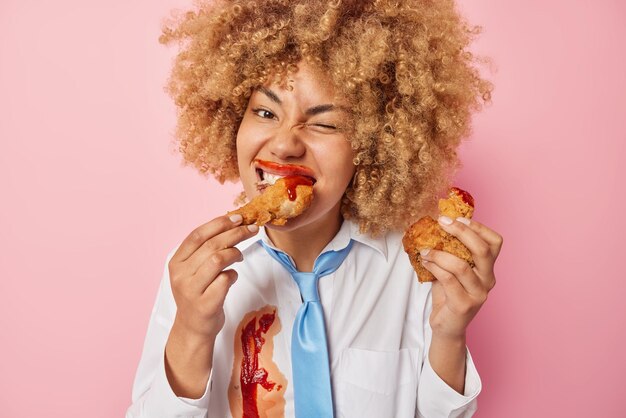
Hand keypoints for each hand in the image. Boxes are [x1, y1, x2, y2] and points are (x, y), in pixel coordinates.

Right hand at [168, 214, 258, 339]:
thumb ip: (205, 250)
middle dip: (235, 233)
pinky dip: (233, 274)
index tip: (237, 217)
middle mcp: (181, 275)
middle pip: (211, 245)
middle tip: (252, 229)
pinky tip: (232, 277)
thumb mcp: (194, 271)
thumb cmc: (198, 294)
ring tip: (240, 255)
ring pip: (218, 260)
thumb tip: (232, 224)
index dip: (219, 223)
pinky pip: (225, 280)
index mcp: (176, 262)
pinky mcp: (205, 304)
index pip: (197, 235)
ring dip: (235, 252)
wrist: (193, 328)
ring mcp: (191, 290)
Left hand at [421, 216, 502, 339]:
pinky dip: (434, 267)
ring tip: (425, 250)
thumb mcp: (452, 268)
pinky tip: (425, 262)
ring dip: (439, 254)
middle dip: (461, 232)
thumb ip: (451, 250)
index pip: (495, 242)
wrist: (447, 326)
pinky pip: (448, 280)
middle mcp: (488, 280)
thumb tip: (437, 224)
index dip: (478, 227)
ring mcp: (478, 294)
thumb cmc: (448, 294)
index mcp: (488, 269)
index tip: (457, 218)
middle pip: (483, 250)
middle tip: (441, 222)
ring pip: (462, 266)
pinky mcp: (464, 305)